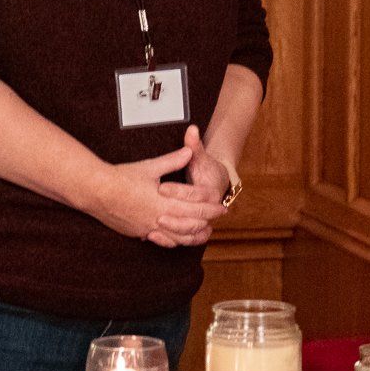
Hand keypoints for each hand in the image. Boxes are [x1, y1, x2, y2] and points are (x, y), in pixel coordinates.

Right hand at [90, 142, 225, 246]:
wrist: (96, 191)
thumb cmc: (121, 177)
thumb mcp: (149, 166)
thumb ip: (172, 161)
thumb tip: (188, 151)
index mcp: (164, 201)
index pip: (195, 207)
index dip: (210, 207)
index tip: (221, 206)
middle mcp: (158, 218)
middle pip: (190, 224)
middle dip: (207, 220)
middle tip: (218, 218)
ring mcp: (147, 228)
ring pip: (177, 237)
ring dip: (193, 235)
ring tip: (204, 231)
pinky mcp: (138, 233)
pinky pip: (161, 240)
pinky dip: (173, 240)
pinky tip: (178, 238)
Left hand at [147, 125, 231, 247]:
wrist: (217, 186)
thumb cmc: (206, 170)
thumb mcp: (199, 158)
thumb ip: (194, 145)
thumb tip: (192, 129)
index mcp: (211, 191)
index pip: (195, 194)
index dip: (178, 191)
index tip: (161, 187)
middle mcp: (208, 210)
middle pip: (192, 216)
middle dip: (173, 214)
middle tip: (154, 212)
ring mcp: (201, 222)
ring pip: (189, 232)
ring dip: (172, 230)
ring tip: (152, 227)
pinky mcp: (191, 230)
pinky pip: (183, 240)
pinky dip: (170, 241)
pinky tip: (152, 236)